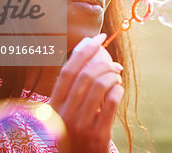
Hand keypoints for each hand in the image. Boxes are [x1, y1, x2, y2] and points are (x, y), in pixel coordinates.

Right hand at [50, 34, 123, 152]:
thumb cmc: (76, 131)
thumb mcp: (67, 110)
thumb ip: (73, 87)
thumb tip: (88, 50)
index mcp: (52, 105)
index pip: (67, 70)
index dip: (83, 51)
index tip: (98, 37)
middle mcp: (63, 114)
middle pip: (85, 76)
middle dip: (104, 64)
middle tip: (115, 64)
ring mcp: (79, 125)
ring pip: (100, 86)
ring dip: (113, 76)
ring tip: (117, 78)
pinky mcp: (97, 134)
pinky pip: (111, 101)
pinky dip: (118, 90)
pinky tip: (119, 89)